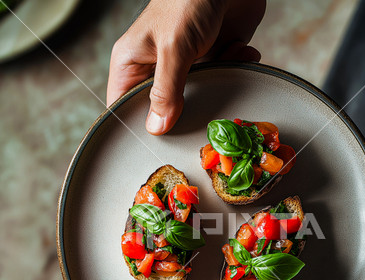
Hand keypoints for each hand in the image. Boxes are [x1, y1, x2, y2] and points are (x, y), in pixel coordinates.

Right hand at [107, 0, 265, 134]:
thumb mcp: (173, 48)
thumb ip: (166, 90)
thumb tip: (156, 128)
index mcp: (133, 61)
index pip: (124, 104)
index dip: (135, 125)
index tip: (153, 144)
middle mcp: (157, 66)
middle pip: (162, 108)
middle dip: (184, 112)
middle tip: (200, 115)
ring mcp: (187, 64)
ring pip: (196, 97)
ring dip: (216, 84)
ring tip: (224, 60)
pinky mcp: (214, 59)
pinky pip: (221, 79)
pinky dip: (234, 67)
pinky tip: (238, 49)